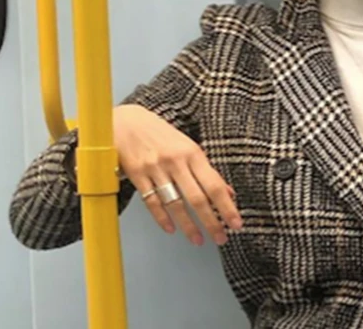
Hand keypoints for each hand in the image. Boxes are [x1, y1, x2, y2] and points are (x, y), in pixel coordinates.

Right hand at [113, 105, 241, 245]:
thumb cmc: (160, 135)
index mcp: (192, 153)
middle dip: (211, 222)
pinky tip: (172, 229)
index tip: (236, 223)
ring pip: (175, 204)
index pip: (214, 185)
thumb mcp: (188, 147)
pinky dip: (162, 218)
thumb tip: (228, 192)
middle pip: (197, 198)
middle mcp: (175, 161)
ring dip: (188, 226)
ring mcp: (155, 169)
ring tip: (198, 240)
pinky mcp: (137, 176)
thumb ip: (206, 170)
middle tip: (221, 238)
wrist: (126, 122)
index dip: (227, 207)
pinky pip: (152, 202)